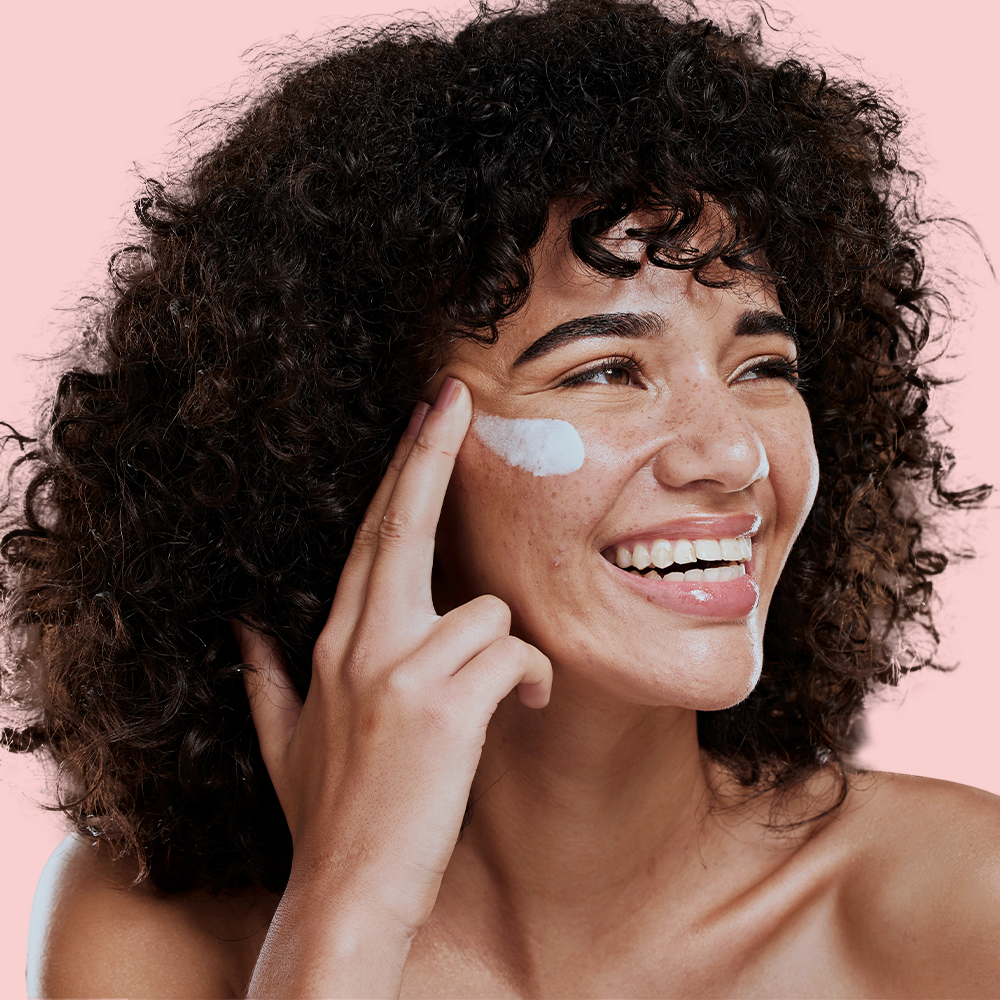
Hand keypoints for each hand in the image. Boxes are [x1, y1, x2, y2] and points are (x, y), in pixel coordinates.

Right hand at [233, 377, 551, 943]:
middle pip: (401, 525)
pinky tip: (523, 709)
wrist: (346, 892)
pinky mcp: (445, 705)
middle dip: (430, 454)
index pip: (369, 536)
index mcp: (331, 643)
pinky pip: (513, 654)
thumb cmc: (329, 815)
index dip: (398, 472)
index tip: (422, 417)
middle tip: (454, 399)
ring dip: (508, 647)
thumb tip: (243, 626)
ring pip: (487, 608)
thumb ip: (263, 676)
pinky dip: (530, 678)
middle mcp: (361, 643)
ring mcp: (400, 669)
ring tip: (510, 692)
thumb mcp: (281, 740)